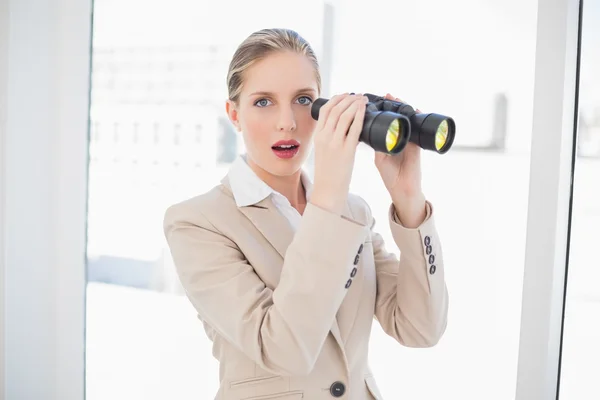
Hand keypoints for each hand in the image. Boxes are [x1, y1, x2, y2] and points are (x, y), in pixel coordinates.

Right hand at [310, 93, 368, 214]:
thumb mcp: (323, 150)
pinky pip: (354, 128)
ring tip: (363, 100)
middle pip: (336, 109)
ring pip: (345, 115)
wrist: (328, 189)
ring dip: (355, 104)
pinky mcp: (346, 150)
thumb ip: (330, 137)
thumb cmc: (328, 172)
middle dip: (349, 98)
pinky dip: (360, 116)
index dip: (337, 99)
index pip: (325, 110)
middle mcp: (324, 137)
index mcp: (318, 136)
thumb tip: (344, 125)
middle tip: (358, 95)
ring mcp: (335, 143)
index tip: (346, 95)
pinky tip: (365, 110)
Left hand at [374, 93, 425, 226]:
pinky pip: (417, 128)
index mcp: (389, 140)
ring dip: (404, 107)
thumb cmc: (391, 176)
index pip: (386, 122)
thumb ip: (377, 146)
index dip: (382, 111)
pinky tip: (415, 109)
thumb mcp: (381, 159)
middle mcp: (400, 138)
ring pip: (408, 120)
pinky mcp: (417, 145)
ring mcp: (410, 140)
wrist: (404, 189)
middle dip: (394, 104)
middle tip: (388, 94)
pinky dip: (416, 118)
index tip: (375, 102)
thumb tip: (368, 133)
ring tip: (398, 98)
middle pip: (398, 117)